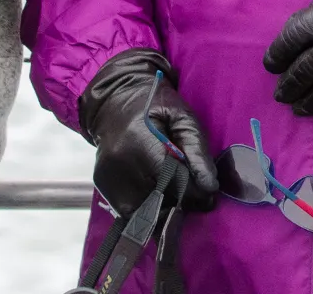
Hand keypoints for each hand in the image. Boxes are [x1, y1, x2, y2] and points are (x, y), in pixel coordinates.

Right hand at [78, 49, 221, 214]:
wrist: (115, 101)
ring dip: (162, 208)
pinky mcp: (102, 184)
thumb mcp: (183, 118)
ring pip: (142, 211)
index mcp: (140, 143)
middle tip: (194, 193)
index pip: (173, 182)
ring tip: (173, 192)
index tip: (207, 192)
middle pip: (158, 200)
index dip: (194, 192)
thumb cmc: (155, 106)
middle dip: (181, 202)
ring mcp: (107, 177)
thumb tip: (210, 186)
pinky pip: (128, 209)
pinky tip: (154, 192)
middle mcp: (119, 164)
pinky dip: (145, 207)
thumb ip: (197, 150)